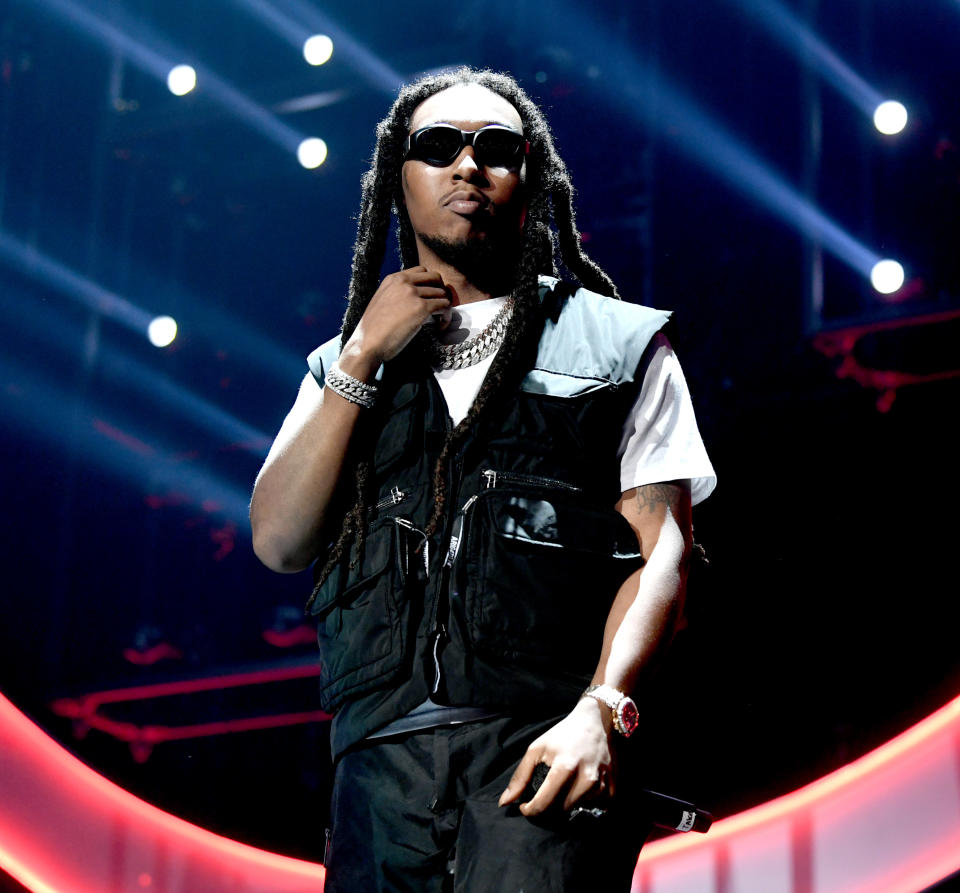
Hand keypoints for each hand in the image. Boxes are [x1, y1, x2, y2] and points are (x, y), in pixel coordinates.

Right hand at [339, 267, 450, 376]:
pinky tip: (439, 328)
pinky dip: (446, 318)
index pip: (422, 271)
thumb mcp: (382, 302)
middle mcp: (404, 282)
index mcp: (394, 278)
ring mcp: (413, 293)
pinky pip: (445, 306)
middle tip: (438, 308)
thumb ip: (398, 294)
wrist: (367, 344)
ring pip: (442, 293)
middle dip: (440, 292)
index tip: (430, 298)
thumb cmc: (373, 330)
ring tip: (437, 322)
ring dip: (444, 308)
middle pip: (436, 278)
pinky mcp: (421, 308)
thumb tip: (417, 298)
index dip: (431, 284)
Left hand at [498, 697, 615, 815]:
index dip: (530, 810)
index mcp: (564, 767)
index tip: (525, 806)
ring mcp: (601, 784)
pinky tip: (578, 791)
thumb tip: (505, 802)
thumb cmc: (562, 735)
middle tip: (543, 795)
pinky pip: (594, 808)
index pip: (543, 804)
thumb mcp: (537, 749)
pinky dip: (584, 804)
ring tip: (561, 790)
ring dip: (565, 805)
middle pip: (560, 810)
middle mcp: (586, 778)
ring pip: (577, 810)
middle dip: (547, 808)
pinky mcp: (611, 786)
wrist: (595, 721)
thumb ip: (520, 777)